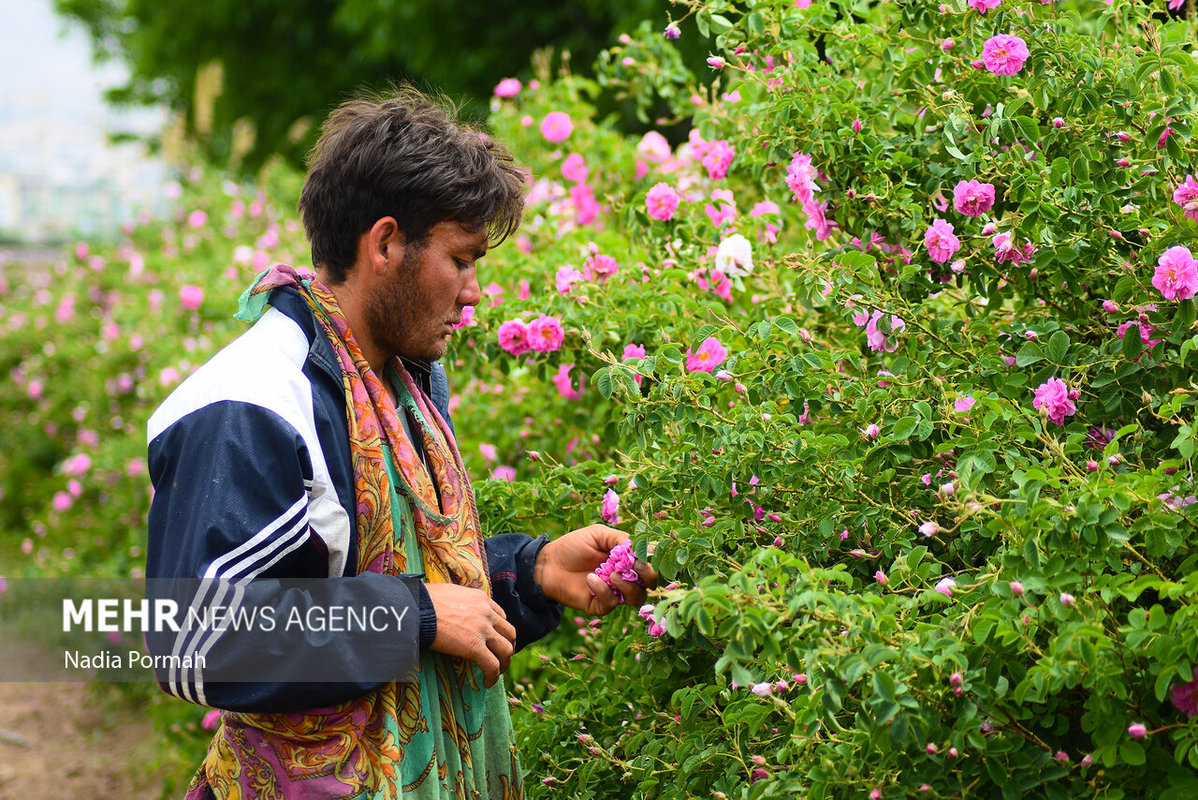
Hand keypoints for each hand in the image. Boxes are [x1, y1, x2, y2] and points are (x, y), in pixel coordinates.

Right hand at [425, 582, 515, 687]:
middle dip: (508, 647)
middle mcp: (486, 613)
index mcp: (481, 599)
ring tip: (497, 672)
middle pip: (509, 633)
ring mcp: (482, 630)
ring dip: (505, 663)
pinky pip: (492, 665)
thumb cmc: (425, 600)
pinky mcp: (474, 647)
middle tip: (501, 658)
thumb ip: (460, 601)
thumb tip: (452, 608)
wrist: (417, 609)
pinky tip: (487, 682)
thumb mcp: (450, 592)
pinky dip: (493, 676)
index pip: (501, 616)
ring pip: (506, 650)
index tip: (494, 640)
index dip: (500, 631)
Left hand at [534, 524, 657, 614]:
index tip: (642, 554)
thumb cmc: (573, 546)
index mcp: (627, 559)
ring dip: (628, 586)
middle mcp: (625, 577)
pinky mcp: (600, 605)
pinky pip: (612, 603)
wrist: (548, 563)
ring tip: (611, 574)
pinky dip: (604, 591)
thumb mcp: (598, 534)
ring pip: (637, 597)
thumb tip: (641, 549)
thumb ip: (620, 539)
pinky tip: (590, 579)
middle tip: (632, 566)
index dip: (652, 560)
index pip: (651, 562)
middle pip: (650, 583)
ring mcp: (614, 592)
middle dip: (647, 575)